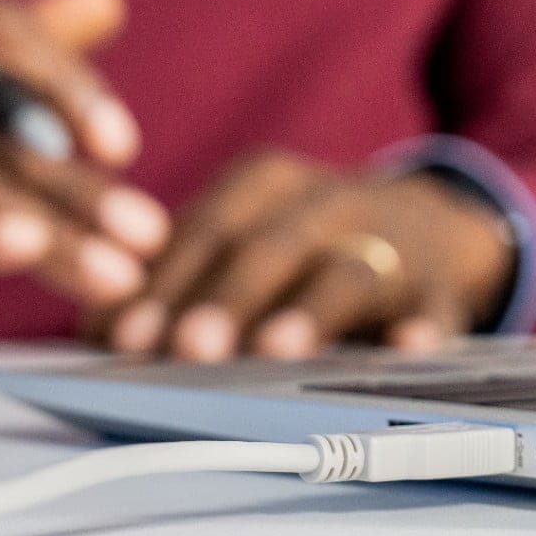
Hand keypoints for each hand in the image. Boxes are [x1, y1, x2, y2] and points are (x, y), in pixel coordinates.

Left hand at [106, 149, 514, 361]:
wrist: (429, 227)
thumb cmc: (305, 244)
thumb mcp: (243, 238)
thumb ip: (173, 279)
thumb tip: (96, 331)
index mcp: (268, 183)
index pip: (208, 228)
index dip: (165, 283)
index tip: (128, 335)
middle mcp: (329, 203)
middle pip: (271, 249)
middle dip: (227, 299)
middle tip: (188, 348)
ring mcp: (391, 245)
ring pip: (348, 275)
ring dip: (311, 312)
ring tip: (276, 351)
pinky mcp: (439, 288)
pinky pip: (435, 310)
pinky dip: (424, 328)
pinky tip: (408, 347)